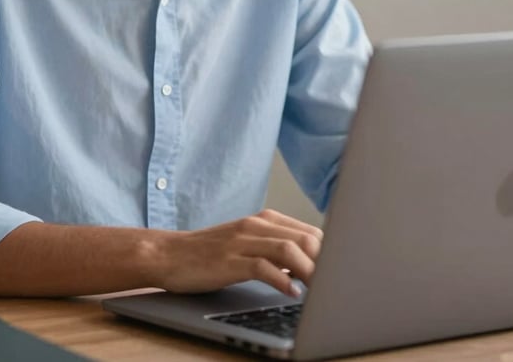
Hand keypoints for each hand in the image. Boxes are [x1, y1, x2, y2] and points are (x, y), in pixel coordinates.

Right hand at [153, 208, 322, 296]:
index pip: (309, 231)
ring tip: (323, 291)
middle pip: (304, 238)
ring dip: (310, 271)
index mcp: (263, 220)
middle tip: (339, 284)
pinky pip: (262, 266)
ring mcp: (242, 240)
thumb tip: (311, 266)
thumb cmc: (209, 254)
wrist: (169, 254)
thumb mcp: (246, 245)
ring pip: (288, 250)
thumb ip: (276, 250)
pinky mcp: (229, 259)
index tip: (344, 271)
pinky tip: (292, 292)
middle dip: (327, 261)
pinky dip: (281, 279)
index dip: (331, 252)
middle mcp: (255, 225)